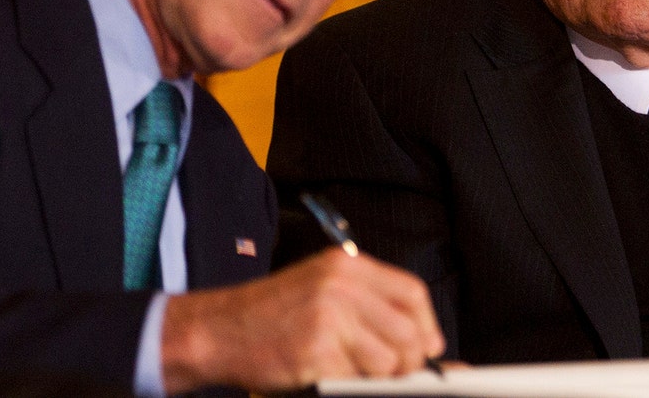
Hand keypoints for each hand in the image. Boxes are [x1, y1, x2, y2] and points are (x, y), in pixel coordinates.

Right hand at [159, 247, 444, 392]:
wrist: (219, 329)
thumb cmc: (273, 313)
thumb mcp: (323, 287)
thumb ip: (370, 303)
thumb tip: (427, 341)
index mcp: (347, 266)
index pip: (411, 292)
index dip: (426, 324)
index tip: (429, 346)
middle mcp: (342, 286)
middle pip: (407, 331)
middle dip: (408, 360)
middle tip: (394, 371)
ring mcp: (329, 318)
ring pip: (387, 361)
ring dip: (376, 376)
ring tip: (349, 368)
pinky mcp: (316, 351)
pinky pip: (355, 379)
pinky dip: (345, 383)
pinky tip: (323, 371)